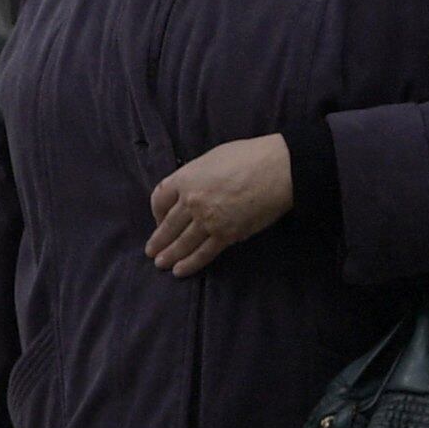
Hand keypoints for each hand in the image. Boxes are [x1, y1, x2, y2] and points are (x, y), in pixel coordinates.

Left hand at [147, 133, 293, 277]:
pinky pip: (204, 252)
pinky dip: (191, 263)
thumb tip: (192, 189)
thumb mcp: (211, 159)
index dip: (156, 212)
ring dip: (170, 255)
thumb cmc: (248, 157)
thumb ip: (195, 176)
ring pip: (183, 242)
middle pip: (168, 225)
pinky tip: (180, 270)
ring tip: (161, 264)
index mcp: (185, 178)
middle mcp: (191, 201)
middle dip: (158, 240)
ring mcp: (207, 220)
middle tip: (151, 251)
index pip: (159, 199)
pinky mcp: (226, 234)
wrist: (277, 170)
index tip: (159, 220)